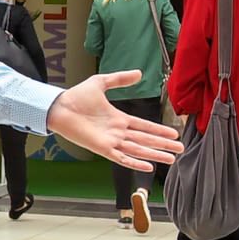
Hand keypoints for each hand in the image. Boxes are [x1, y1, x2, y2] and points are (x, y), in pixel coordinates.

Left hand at [46, 72, 184, 168]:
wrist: (58, 106)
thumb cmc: (75, 96)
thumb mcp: (101, 82)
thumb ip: (120, 79)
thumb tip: (139, 73)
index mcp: (118, 118)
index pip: (144, 126)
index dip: (159, 130)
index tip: (175, 133)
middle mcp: (117, 131)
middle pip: (145, 139)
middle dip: (163, 145)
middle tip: (180, 149)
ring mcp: (110, 141)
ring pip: (138, 149)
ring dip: (154, 154)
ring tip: (171, 158)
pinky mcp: (102, 148)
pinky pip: (121, 157)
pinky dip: (134, 162)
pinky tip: (148, 166)